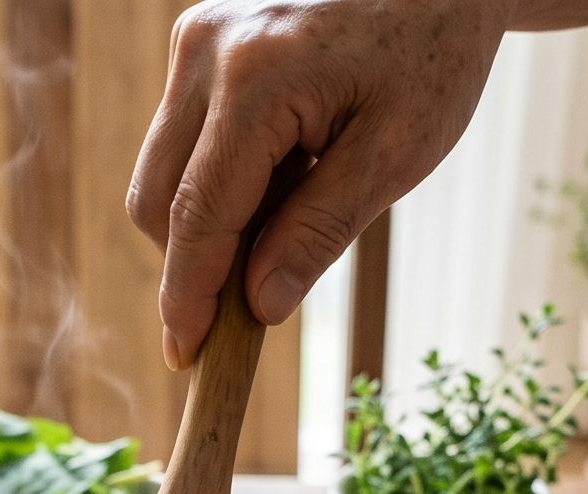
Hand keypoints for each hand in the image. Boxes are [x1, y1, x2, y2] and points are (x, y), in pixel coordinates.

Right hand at [128, 0, 587, 369]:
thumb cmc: (432, 55)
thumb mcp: (396, 154)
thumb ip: (320, 231)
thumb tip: (258, 308)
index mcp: (254, 80)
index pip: (196, 215)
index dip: (187, 296)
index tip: (187, 358)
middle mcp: (206, 51)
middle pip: (156, 200)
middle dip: (196, 262)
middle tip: (263, 294)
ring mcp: (195, 40)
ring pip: (160, 173)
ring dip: (211, 219)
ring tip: (296, 202)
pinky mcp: (199, 42)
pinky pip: (182, 140)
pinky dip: (220, 179)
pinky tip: (286, 166)